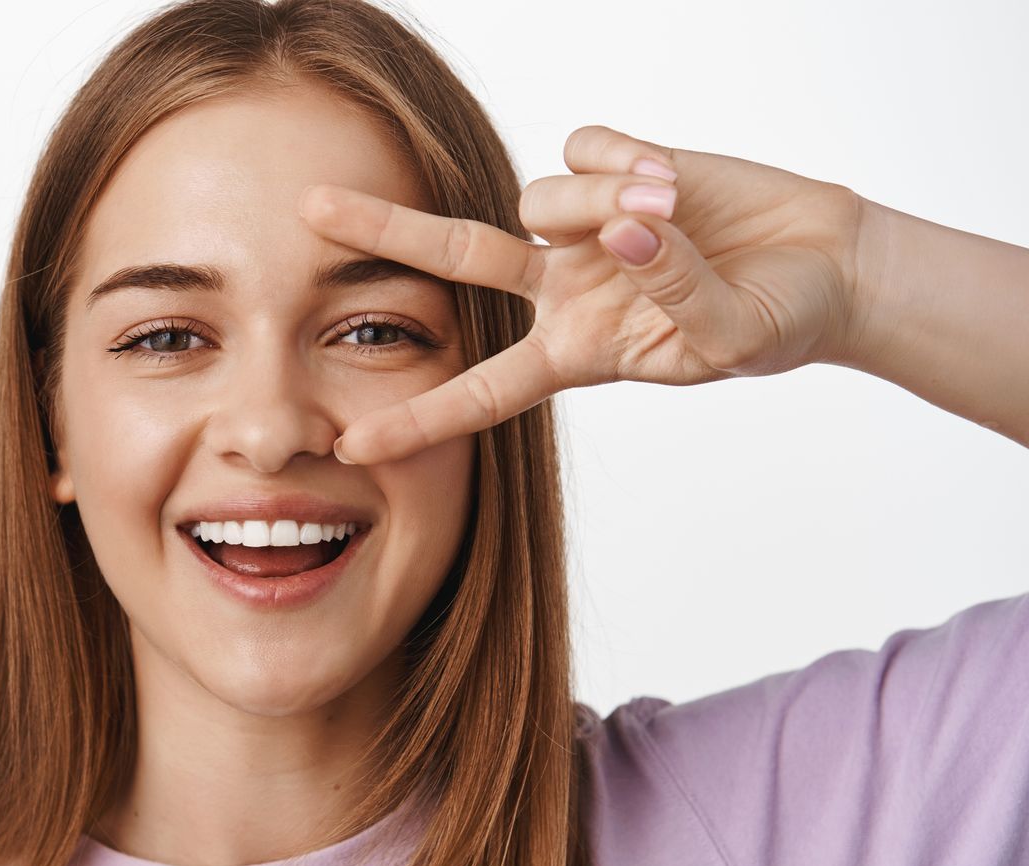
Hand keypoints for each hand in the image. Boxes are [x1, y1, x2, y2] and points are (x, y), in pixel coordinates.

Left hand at [298, 124, 872, 463]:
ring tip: (671, 211)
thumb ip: (672, 291)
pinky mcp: (616, 167)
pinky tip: (671, 178)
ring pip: (540, 197)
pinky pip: (584, 149)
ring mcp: (581, 225)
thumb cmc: (773, 322)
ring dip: (600, 202)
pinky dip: (623, 161)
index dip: (417, 419)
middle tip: (307, 211)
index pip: (480, 392)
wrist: (828, 266)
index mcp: (571, 352)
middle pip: (452, 256)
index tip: (348, 445)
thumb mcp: (724, 337)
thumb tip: (624, 229)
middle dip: (382, 231)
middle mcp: (559, 287)